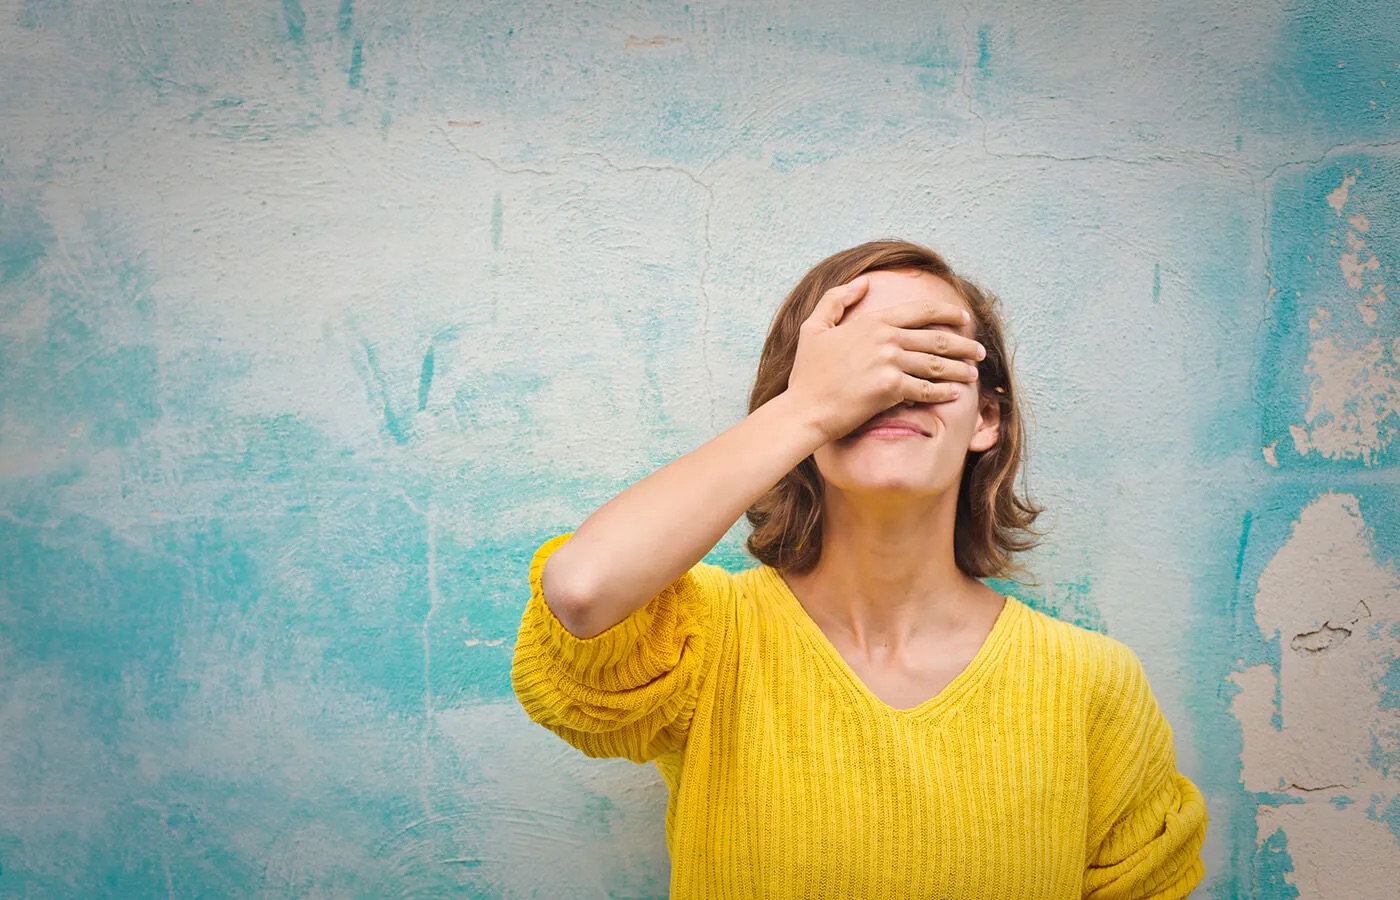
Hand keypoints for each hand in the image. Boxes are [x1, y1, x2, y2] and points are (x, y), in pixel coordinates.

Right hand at [786, 275, 985, 440]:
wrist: (804, 408)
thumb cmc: (808, 372)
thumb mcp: (814, 327)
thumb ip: (836, 299)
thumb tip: (862, 282)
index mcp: (873, 321)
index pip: (921, 311)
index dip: (947, 313)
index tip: (964, 319)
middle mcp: (886, 338)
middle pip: (936, 338)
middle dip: (963, 344)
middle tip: (979, 350)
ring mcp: (890, 363)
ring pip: (936, 364)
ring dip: (959, 368)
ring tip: (973, 372)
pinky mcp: (891, 389)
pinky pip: (926, 389)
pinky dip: (944, 392)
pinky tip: (955, 393)